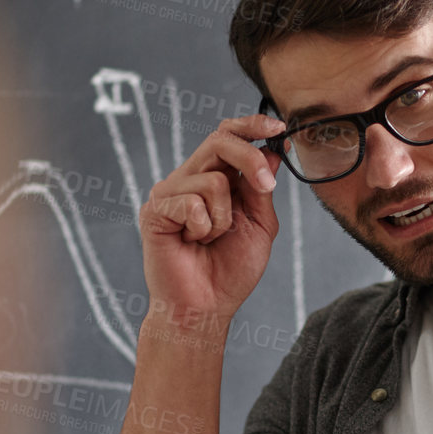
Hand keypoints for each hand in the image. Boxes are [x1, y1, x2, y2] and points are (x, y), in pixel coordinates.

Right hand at [138, 113, 285, 322]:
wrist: (205, 307)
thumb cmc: (230, 270)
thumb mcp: (260, 225)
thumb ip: (262, 189)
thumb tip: (271, 151)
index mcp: (213, 177)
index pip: (227, 135)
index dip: (251, 126)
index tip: (278, 128)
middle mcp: (188, 179)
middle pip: (220, 141)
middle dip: (250, 161)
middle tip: (264, 190)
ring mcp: (169, 192)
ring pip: (212, 180)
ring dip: (224, 218)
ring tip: (210, 240)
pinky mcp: (155, 209)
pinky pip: (193, 203)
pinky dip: (204, 228)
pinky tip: (192, 243)